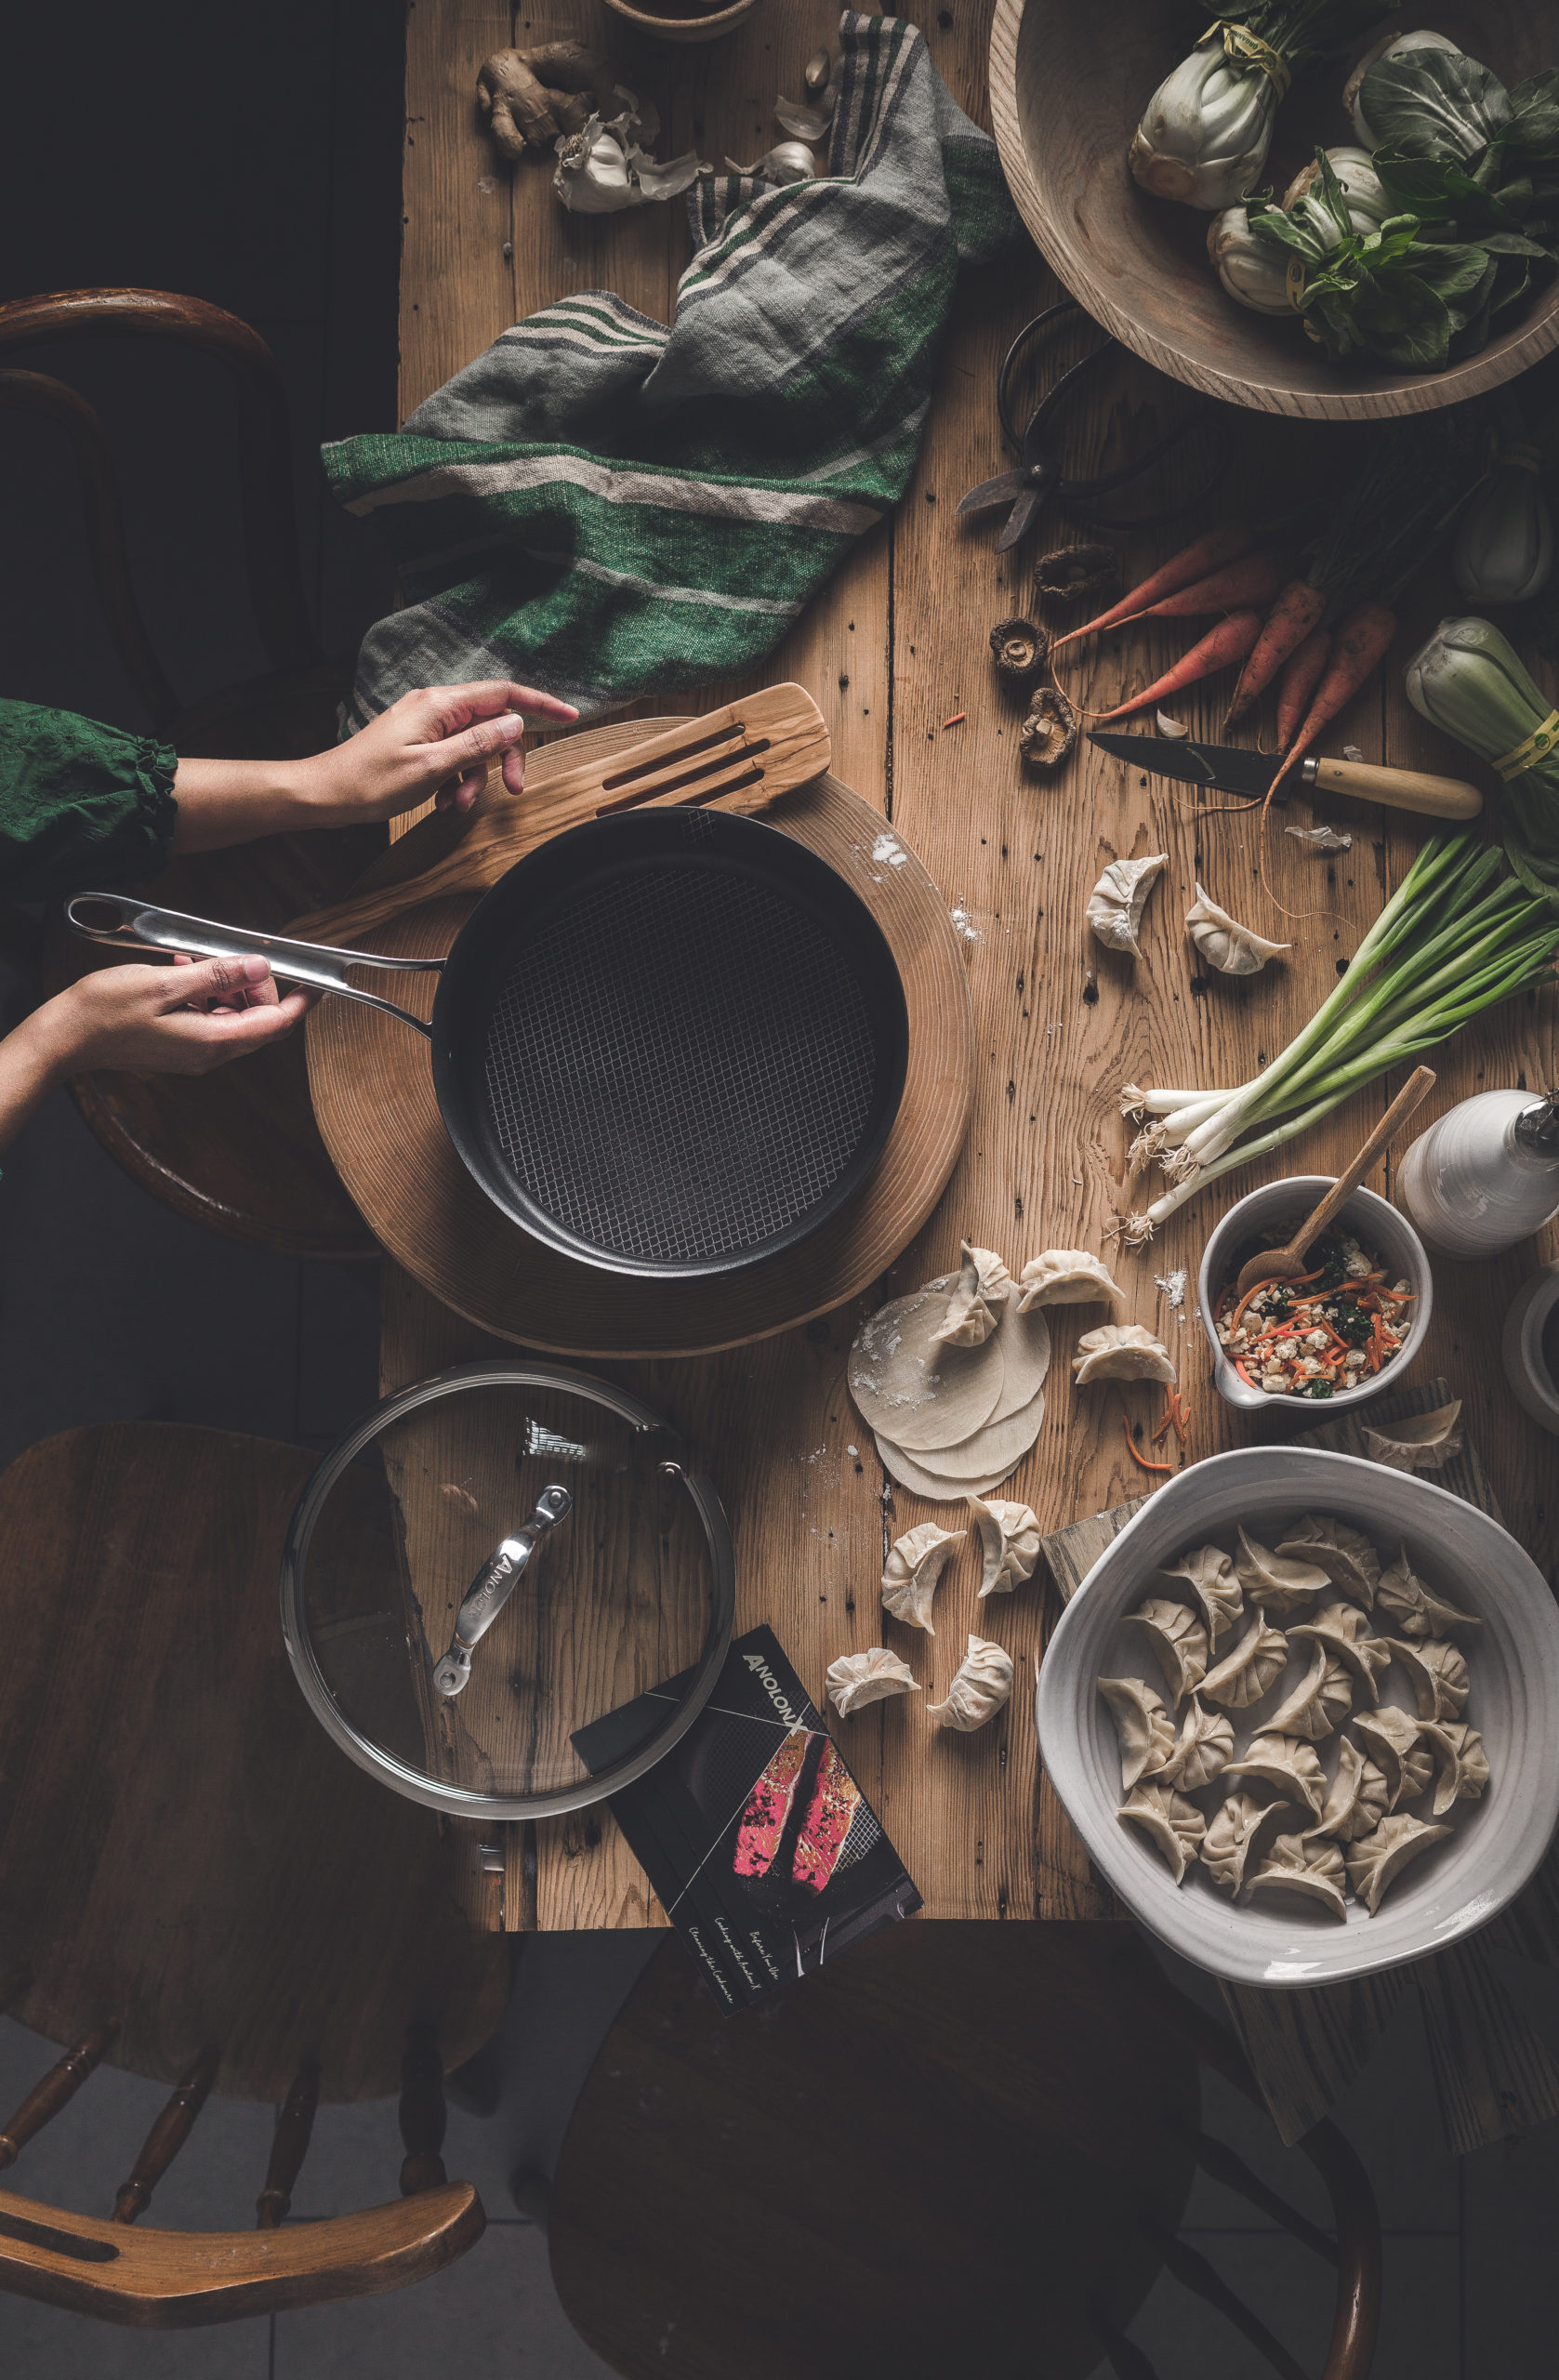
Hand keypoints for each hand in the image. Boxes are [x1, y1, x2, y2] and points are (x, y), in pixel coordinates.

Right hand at [0, 957, 310, 1159]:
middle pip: (259, 1022)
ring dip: (227, 987)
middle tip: (236, 960)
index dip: (301, 1002)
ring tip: (198, 962)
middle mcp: (210, 1054)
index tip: (317, 983)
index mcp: (213, 1041)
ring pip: (233, 1018)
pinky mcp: (179, 1047)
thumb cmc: (107, 1011)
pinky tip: (185, 972)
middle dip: (257, 988)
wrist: (66, 1037)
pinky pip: (209, 1019)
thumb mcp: (166, 983)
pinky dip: (206, 994)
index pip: (276, 1024)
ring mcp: (194, 1053)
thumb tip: (259, 967)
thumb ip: (218, 975)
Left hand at [168, 680, 579, 851]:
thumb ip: (477, 745)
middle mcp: (434, 707)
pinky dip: (456, 780)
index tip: (569, 717)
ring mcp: (424, 724)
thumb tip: (515, 724)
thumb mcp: (432, 768)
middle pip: (492, 722)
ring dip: (475, 777)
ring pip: (473, 745)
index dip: (539, 704)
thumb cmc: (369, 783)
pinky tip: (440, 802)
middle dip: (504, 758)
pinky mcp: (416, 742)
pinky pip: (453, 756)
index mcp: (439, 704)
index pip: (502, 693)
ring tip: (455, 805)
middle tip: (512, 789)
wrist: (323, 794)